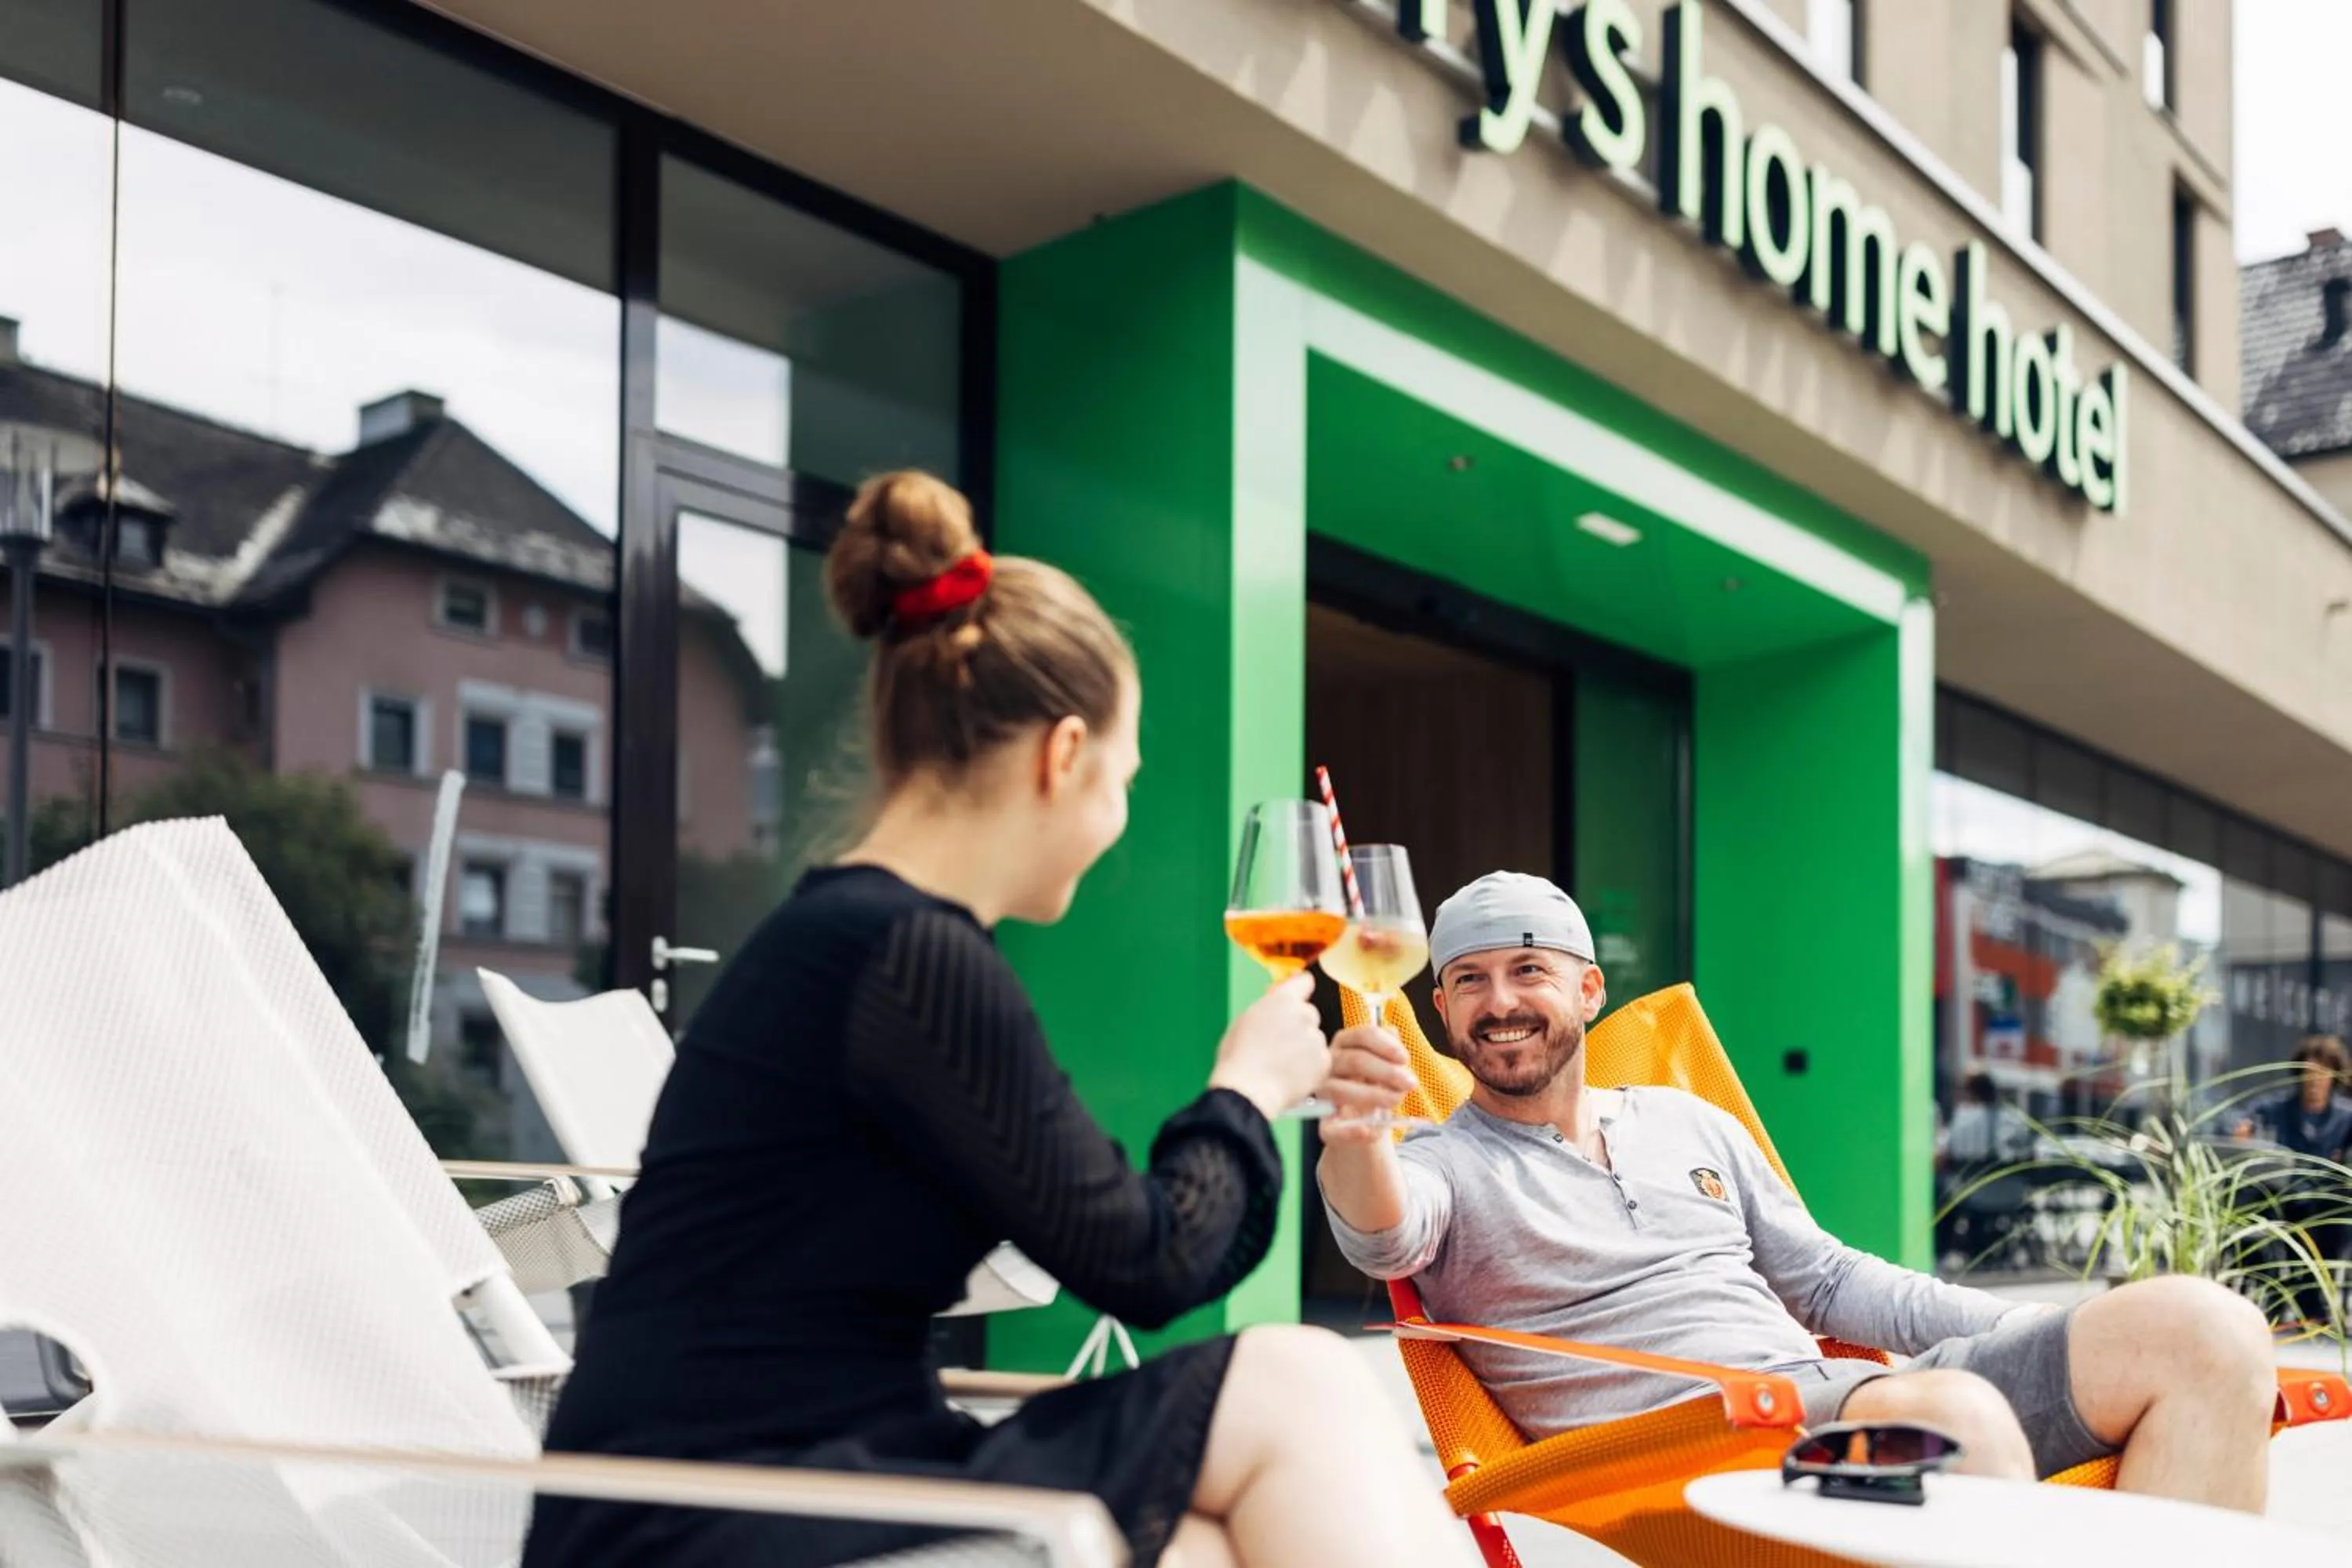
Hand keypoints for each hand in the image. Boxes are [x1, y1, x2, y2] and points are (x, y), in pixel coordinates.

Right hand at [1208, 972, 1327, 1118]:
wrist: (1248, 1091)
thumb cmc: (1238, 1058)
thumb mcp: (1244, 1021)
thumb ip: (1265, 1008)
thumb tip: (1274, 1005)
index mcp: (1282, 1000)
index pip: (1304, 982)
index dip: (1300, 989)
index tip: (1298, 995)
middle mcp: (1304, 1014)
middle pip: (1309, 1014)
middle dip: (1299, 1026)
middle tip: (1280, 1044)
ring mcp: (1316, 1038)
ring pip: (1314, 1039)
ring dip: (1304, 1049)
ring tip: (1281, 1065)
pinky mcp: (1324, 1061)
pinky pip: (1321, 1061)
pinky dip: (1311, 1068)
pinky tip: (1291, 1076)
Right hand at [1316, 1023, 1416, 1143]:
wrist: (1365, 1123)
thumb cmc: (1374, 1086)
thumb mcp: (1385, 1066)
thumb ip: (1389, 1049)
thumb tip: (1392, 1031)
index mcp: (1345, 1045)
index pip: (1362, 1035)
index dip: (1385, 1045)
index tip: (1405, 1058)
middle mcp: (1329, 1065)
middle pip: (1354, 1060)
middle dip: (1386, 1071)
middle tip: (1410, 1083)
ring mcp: (1323, 1094)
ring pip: (1340, 1090)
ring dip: (1373, 1095)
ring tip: (1396, 1101)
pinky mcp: (1324, 1124)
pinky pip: (1332, 1127)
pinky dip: (1351, 1131)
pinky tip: (1370, 1132)